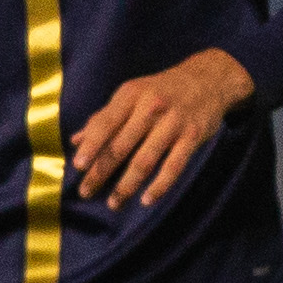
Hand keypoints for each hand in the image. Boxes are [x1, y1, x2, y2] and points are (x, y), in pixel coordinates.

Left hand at [71, 48, 255, 210]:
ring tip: (113, 203)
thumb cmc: (161, 90)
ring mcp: (173, 122)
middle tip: (86, 192)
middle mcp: (151, 106)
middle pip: (121, 145)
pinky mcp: (192, 135)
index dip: (91, 145)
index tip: (77, 166)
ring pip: (145, 160)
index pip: (105, 123)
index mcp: (131, 94)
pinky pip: (174, 165)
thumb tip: (75, 141)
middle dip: (101, 172)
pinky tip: (146, 200)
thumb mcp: (132, 94)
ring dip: (127, 185)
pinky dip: (160, 185)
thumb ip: (104, 117)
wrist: (207, 79)